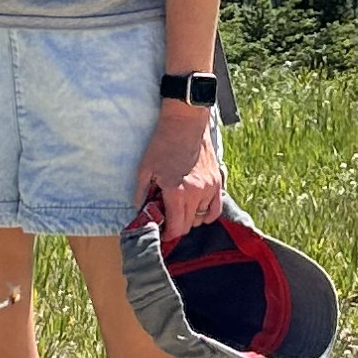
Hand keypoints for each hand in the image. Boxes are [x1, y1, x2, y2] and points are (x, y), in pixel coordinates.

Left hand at [133, 101, 223, 240]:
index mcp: (176, 192)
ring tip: (180, 210)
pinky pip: (216, 208)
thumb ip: (141, 193)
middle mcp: (196, 193)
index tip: (162, 233)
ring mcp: (209, 187)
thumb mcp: (145, 168)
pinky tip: (198, 211)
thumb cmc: (163, 144)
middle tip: (167, 221)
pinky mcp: (217, 181)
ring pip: (201, 218)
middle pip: (188, 225)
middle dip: (176, 227)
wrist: (184, 123)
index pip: (176, 227)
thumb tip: (140, 211)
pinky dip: (207, 214)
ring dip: (190, 218)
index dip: (168, 235)